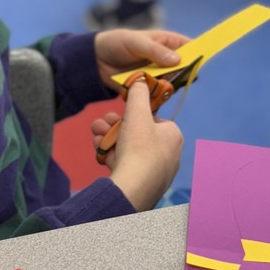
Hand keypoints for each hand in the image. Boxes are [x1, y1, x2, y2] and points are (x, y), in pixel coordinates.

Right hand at [91, 78, 183, 209]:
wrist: (133, 189)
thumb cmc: (138, 148)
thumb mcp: (136, 112)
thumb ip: (138, 93)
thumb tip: (140, 80)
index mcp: (173, 135)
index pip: (152, 119)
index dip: (132, 116)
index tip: (117, 116)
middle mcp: (170, 154)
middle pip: (137, 134)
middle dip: (114, 128)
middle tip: (98, 125)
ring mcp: (158, 172)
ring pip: (129, 151)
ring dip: (109, 142)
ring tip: (96, 139)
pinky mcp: (145, 186)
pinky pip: (128, 167)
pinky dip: (113, 159)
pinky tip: (101, 155)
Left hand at [94, 28, 189, 91]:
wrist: (96, 61)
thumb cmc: (117, 43)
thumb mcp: (135, 42)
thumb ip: (155, 51)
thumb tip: (177, 60)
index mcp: (167, 42)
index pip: (189, 47)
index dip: (197, 53)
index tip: (200, 62)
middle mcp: (166, 60)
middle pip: (184, 70)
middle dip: (180, 75)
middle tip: (169, 76)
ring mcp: (158, 75)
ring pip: (172, 84)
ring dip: (165, 87)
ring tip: (151, 83)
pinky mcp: (149, 88)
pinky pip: (158, 95)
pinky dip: (155, 96)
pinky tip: (147, 94)